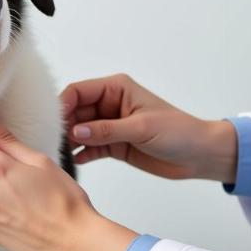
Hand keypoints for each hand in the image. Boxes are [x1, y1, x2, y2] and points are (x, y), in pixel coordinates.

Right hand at [60, 73, 237, 184]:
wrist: (198, 155)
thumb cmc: (178, 132)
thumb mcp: (141, 128)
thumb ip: (107, 130)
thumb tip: (75, 131)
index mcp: (116, 89)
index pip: (79, 91)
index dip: (63, 104)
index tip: (52, 122)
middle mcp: (109, 104)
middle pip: (75, 112)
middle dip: (63, 126)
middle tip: (51, 141)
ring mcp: (110, 126)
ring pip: (80, 131)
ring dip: (69, 141)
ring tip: (58, 154)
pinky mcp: (113, 145)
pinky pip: (89, 147)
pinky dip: (81, 154)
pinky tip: (74, 162)